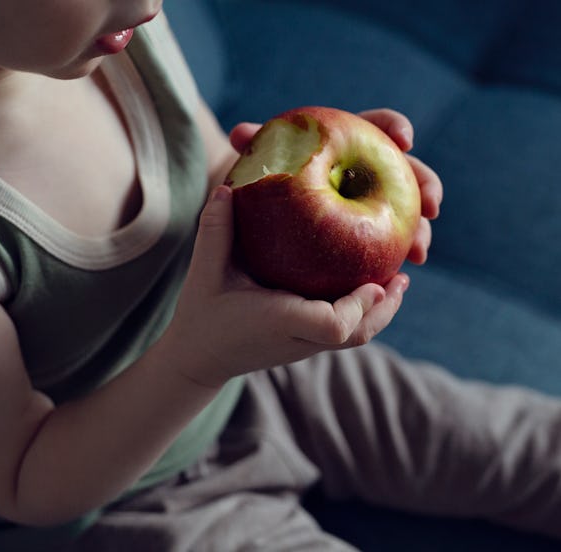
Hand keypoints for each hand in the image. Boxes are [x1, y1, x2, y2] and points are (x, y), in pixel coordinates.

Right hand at [165, 185, 408, 387]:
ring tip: (397, 280)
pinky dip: (364, 312)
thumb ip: (215, 232)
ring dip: (380, 311)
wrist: (198, 359)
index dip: (358, 306)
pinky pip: (345, 332)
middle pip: (356, 335)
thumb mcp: (205, 272)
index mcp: (278, 322)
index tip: (373, 281)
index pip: (332, 326)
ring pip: (355, 338)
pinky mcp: (305, 345)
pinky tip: (370, 286)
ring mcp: (304, 346)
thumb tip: (226, 188)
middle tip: (402, 276)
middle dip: (383, 308)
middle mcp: (297, 339)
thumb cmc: (201, 315)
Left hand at [228, 108, 442, 264]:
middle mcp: (368, 171)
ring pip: (405, 215)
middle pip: (408, 172)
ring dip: (418, 231)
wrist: (255, 211)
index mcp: (350, 140)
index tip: (404, 137)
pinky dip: (391, 262)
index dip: (395, 127)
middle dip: (426, 187)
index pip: (379, 126)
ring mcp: (370, 206)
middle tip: (430, 206)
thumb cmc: (260, 178)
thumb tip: (240, 133)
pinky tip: (394, 279)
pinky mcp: (364, 239)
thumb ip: (256, 145)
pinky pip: (383, 250)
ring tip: (418, 251)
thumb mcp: (259, 162)